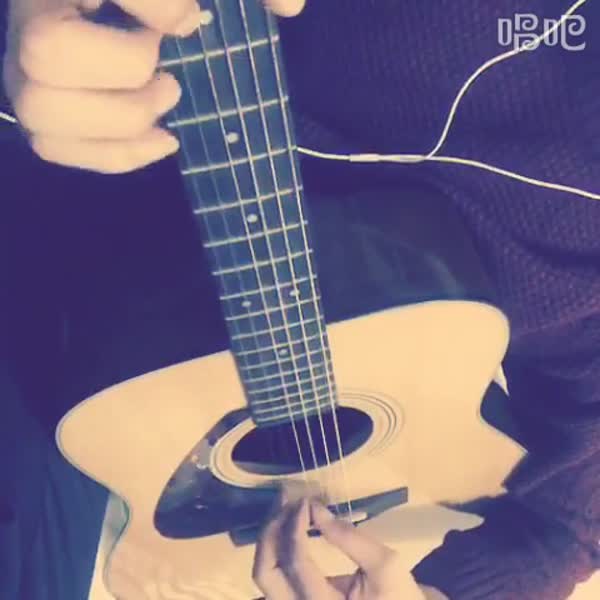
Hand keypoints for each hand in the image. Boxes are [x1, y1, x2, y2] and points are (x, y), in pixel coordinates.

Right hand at [3, 0, 304, 172]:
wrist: (121, 11)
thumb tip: (290, 8)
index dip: (150, 4)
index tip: (190, 22)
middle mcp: (33, 13)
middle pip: (46, 55)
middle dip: (126, 74)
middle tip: (172, 76)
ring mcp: (24, 67)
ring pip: (39, 111)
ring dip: (120, 122)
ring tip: (168, 104)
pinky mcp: (41, 110)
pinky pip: (52, 147)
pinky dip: (117, 156)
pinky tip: (166, 141)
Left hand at [253, 496, 427, 599]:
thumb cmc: (398, 596)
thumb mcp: (384, 564)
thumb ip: (348, 537)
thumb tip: (314, 507)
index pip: (296, 563)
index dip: (295, 526)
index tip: (305, 500)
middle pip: (265, 572)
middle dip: (271, 530)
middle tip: (286, 500)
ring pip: (264, 575)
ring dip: (269, 538)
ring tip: (284, 509)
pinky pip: (272, 578)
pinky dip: (273, 551)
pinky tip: (285, 528)